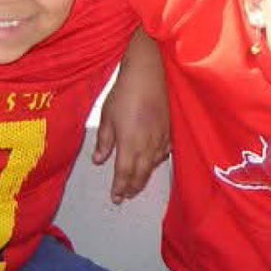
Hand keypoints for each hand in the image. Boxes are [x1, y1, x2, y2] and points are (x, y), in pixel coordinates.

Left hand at [92, 32, 170, 204]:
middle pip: (141, 174)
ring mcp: (162, 139)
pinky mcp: (170, 130)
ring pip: (153, 166)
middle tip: (126, 195)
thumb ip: (104, 141)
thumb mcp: (107, 116)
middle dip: (133, 187)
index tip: (116, 198)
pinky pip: (164, 153)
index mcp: (129, 144)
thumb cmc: (125, 92)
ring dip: (145, 177)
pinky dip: (157, 162)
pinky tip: (154, 162)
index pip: (124, 174)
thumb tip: (99, 160)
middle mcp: (147, 146)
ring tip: (138, 183)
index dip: (120, 188)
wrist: (150, 73)